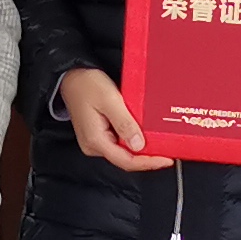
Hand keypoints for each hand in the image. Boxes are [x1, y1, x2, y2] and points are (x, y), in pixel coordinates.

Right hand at [57, 67, 171, 172]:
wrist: (71, 76)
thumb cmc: (87, 84)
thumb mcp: (110, 100)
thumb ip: (124, 123)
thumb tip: (138, 145)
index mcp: (95, 140)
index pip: (126, 160)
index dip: (148, 162)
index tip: (166, 159)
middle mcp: (94, 145)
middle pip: (126, 158)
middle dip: (147, 157)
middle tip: (168, 152)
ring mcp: (96, 141)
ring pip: (124, 151)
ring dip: (141, 148)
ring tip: (160, 143)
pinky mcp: (99, 135)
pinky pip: (119, 142)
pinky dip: (133, 139)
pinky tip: (145, 134)